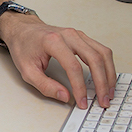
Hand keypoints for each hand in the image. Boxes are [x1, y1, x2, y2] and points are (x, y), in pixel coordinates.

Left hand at [0, 14, 115, 108]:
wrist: (22, 29)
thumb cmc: (23, 46)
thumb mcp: (27, 70)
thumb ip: (45, 86)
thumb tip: (65, 96)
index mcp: (53, 42)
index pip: (74, 67)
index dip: (80, 88)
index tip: (82, 102)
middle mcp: (69, 35)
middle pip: (94, 59)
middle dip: (102, 83)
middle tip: (103, 100)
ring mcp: (77, 34)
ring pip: (103, 53)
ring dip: (109, 74)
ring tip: (109, 92)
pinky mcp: (82, 37)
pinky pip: (101, 50)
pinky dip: (107, 65)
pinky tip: (107, 78)